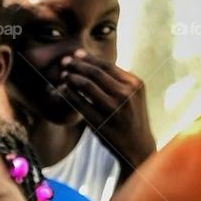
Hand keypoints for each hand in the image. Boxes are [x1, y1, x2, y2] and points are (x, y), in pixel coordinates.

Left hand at [56, 49, 156, 172]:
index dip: (89, 59)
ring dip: (72, 78)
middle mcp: (125, 94)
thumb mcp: (134, 96)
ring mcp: (113, 109)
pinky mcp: (101, 122)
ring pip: (87, 86)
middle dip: (77, 65)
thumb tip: (97, 64)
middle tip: (64, 61)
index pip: (108, 66)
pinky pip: (80, 104)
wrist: (138, 146)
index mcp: (134, 84)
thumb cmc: (132, 118)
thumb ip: (119, 81)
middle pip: (96, 73)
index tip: (76, 54)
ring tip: (63, 75)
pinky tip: (62, 90)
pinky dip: (69, 94)